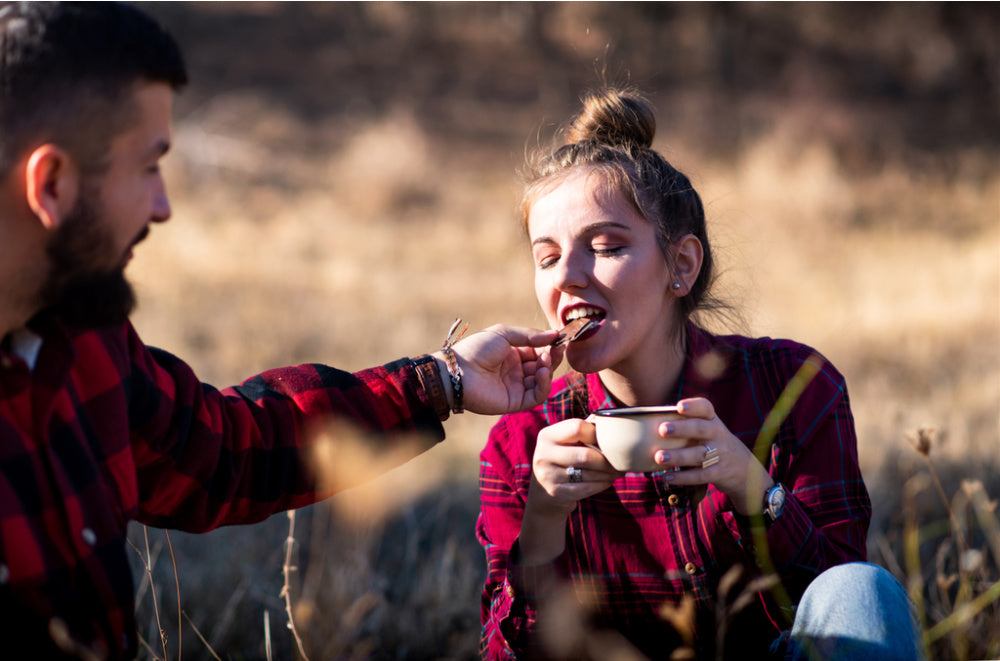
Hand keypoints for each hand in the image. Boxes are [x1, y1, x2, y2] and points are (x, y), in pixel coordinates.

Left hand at [436, 324, 563, 414]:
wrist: (458, 371)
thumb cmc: (476, 349)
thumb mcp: (504, 334)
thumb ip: (530, 335)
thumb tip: (555, 334)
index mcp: (513, 354)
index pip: (538, 351)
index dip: (549, 346)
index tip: (559, 339)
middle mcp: (516, 371)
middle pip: (543, 366)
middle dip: (552, 357)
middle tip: (557, 349)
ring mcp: (516, 387)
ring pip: (542, 381)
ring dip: (548, 369)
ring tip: (546, 359)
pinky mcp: (516, 402)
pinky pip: (537, 396)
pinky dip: (544, 384)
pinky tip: (542, 372)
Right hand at [520, 418, 620, 563]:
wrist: (543, 490)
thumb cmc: (563, 458)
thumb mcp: (566, 441)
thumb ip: (584, 429)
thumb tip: (610, 419)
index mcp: (547, 435)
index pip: (577, 427)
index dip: (597, 434)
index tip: (609, 440)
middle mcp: (543, 454)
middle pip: (586, 455)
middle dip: (607, 460)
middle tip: (621, 461)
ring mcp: (547, 475)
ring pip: (588, 473)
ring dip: (609, 473)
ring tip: (618, 471)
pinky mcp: (556, 492)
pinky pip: (587, 488)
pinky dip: (602, 484)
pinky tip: (608, 480)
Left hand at [653, 397, 772, 514]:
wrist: (744, 468)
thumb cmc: (713, 443)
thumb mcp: (708, 429)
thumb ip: (687, 424)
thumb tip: (647, 421)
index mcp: (712, 420)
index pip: (706, 408)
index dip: (693, 406)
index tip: (679, 406)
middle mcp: (717, 434)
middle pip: (701, 429)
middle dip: (682, 429)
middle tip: (662, 429)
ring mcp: (719, 454)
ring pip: (698, 454)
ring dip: (678, 456)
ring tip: (659, 456)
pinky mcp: (718, 473)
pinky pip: (700, 476)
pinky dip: (683, 477)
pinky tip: (666, 477)